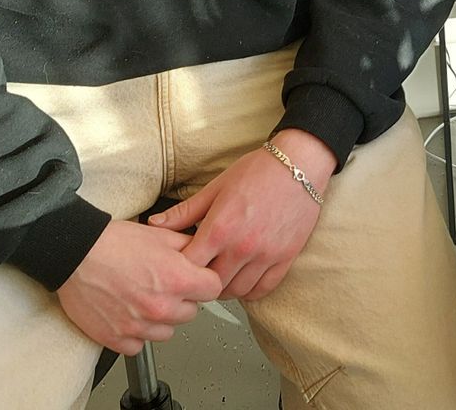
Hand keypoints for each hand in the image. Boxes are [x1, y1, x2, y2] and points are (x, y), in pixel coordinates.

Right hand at [58, 220, 224, 354]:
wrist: (75, 254)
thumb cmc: (113, 243)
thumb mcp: (160, 234)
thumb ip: (189, 247)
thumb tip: (203, 254)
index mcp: (177, 279)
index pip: (213, 290)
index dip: (204, 281)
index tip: (195, 279)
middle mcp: (161, 307)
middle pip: (191, 313)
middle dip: (182, 299)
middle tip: (162, 285)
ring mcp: (139, 326)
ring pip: (167, 331)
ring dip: (160, 318)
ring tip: (143, 298)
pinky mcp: (117, 339)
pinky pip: (139, 345)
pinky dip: (136, 334)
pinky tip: (128, 314)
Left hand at [152, 128, 331, 301]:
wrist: (300, 164)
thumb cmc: (258, 171)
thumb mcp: (216, 187)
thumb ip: (185, 211)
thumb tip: (156, 224)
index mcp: (220, 228)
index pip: (189, 267)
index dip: (181, 270)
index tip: (179, 266)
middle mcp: (242, 247)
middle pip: (211, 284)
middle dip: (201, 282)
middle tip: (198, 274)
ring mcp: (266, 255)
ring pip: (237, 291)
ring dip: (225, 288)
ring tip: (220, 276)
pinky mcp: (285, 258)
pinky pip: (263, 289)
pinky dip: (250, 290)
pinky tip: (243, 279)